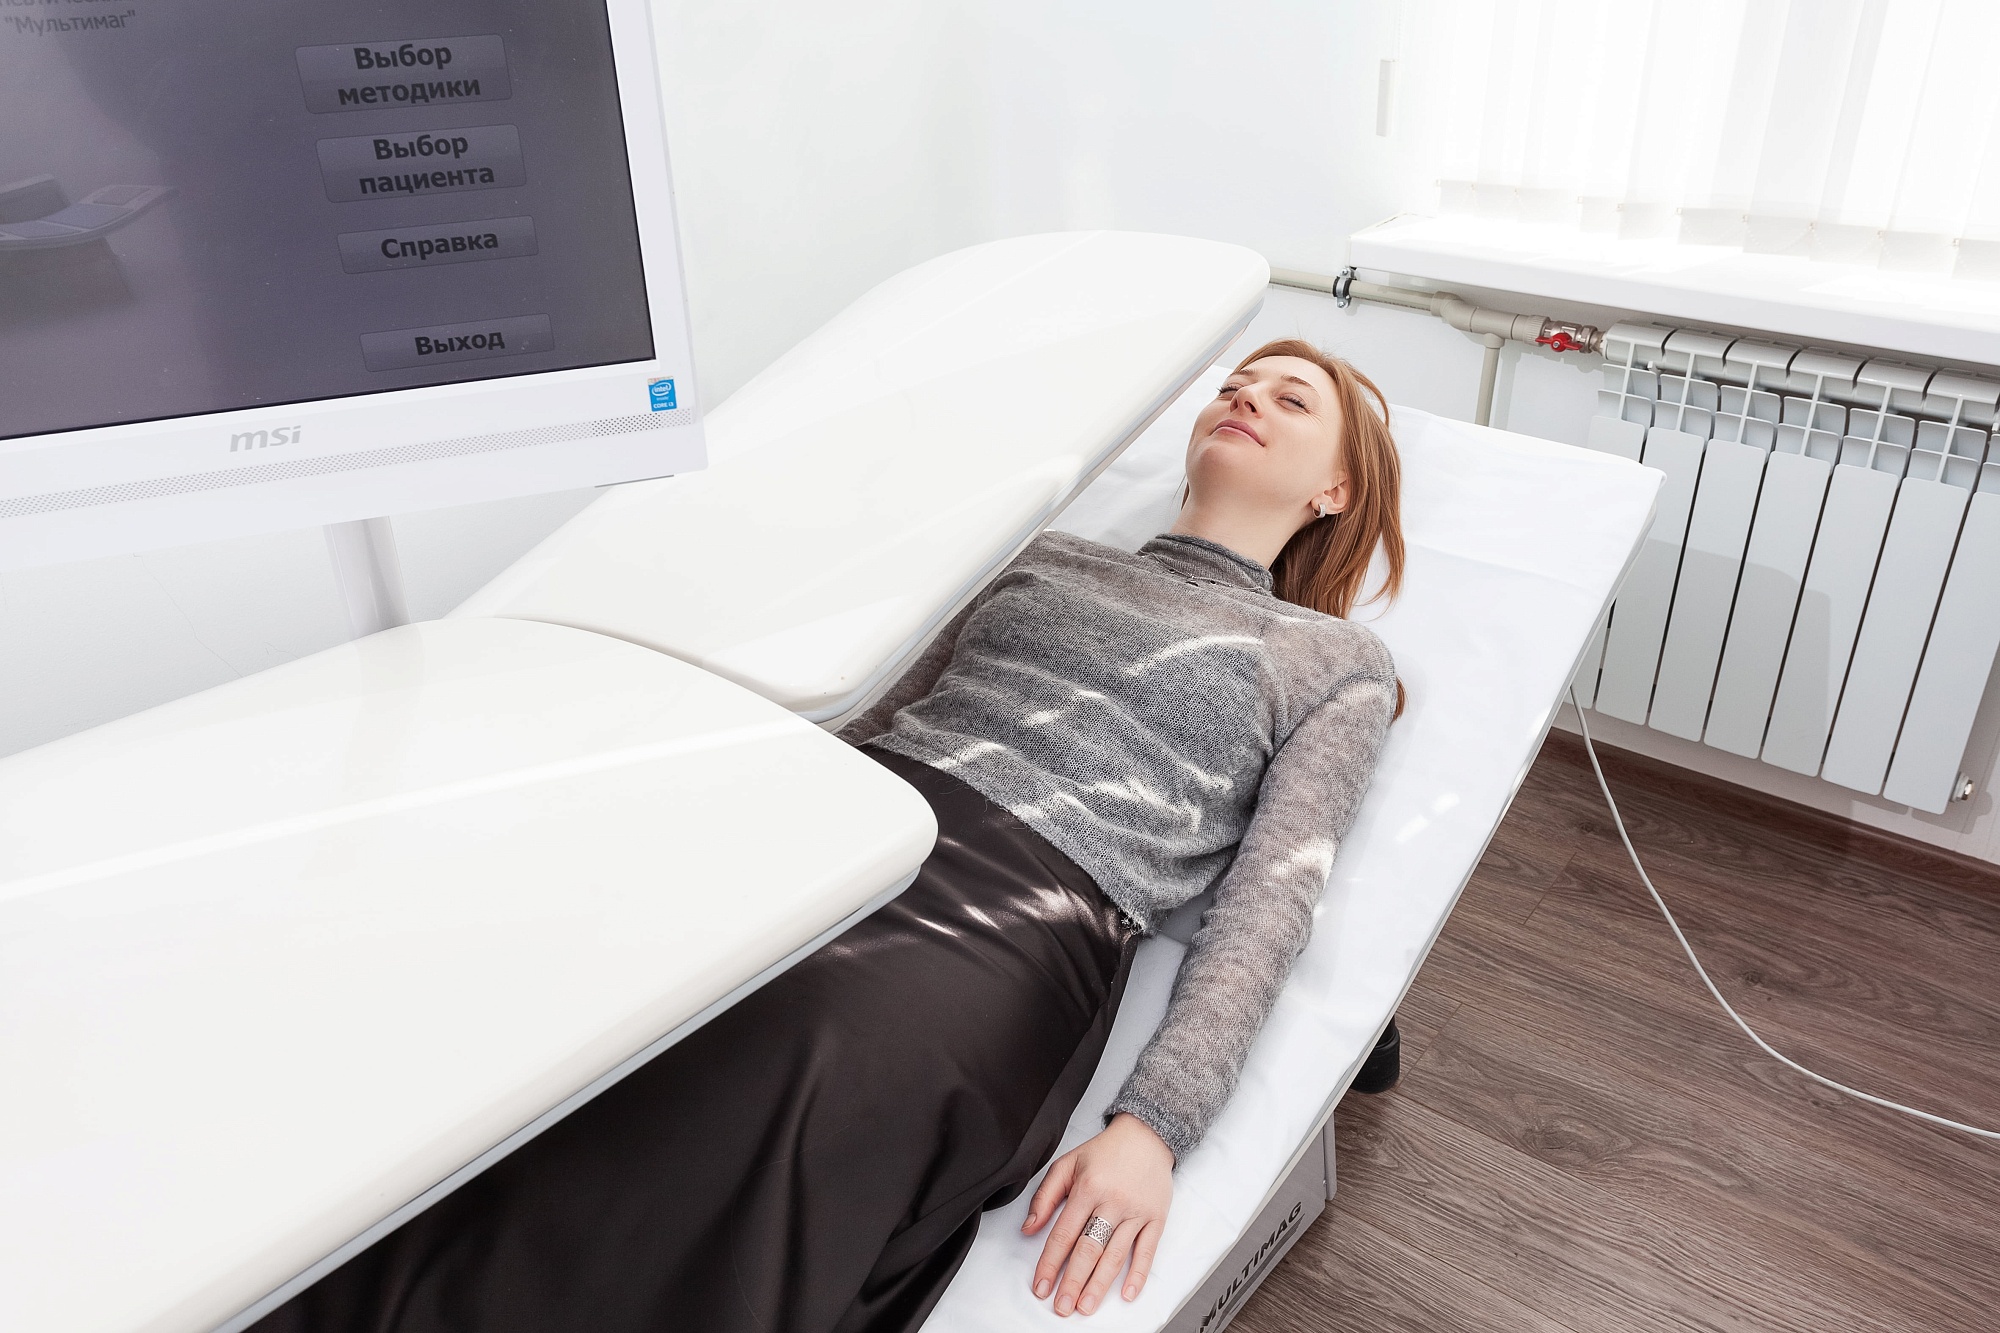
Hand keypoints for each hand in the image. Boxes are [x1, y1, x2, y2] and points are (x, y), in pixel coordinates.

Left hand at [1021, 1113, 1174, 1315]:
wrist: (1147, 1135)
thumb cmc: (1105, 1151)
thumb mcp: (1067, 1163)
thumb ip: (1045, 1196)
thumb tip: (1029, 1228)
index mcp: (1087, 1188)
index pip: (1064, 1233)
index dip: (1050, 1263)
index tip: (1041, 1285)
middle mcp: (1112, 1201)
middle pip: (1089, 1249)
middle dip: (1073, 1282)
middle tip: (1062, 1306)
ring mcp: (1136, 1211)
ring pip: (1115, 1255)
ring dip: (1100, 1285)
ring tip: (1086, 1306)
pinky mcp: (1156, 1218)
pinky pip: (1147, 1251)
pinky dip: (1138, 1274)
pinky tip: (1127, 1293)